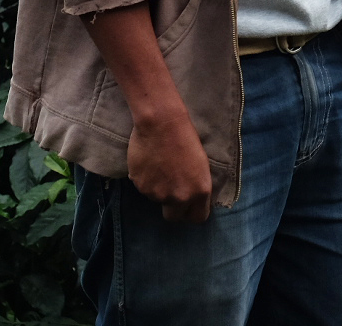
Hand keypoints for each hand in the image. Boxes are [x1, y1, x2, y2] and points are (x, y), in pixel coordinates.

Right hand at [126, 108, 212, 222]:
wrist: (162, 122)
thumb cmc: (186, 137)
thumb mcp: (200, 165)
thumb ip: (195, 186)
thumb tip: (188, 198)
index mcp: (199, 191)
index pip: (197, 218)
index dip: (193, 212)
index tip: (190, 206)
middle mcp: (179, 197)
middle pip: (173, 217)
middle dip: (173, 208)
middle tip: (172, 191)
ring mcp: (158, 193)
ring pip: (157, 199)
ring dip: (159, 188)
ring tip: (161, 165)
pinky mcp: (141, 186)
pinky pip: (144, 187)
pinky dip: (146, 180)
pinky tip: (150, 162)